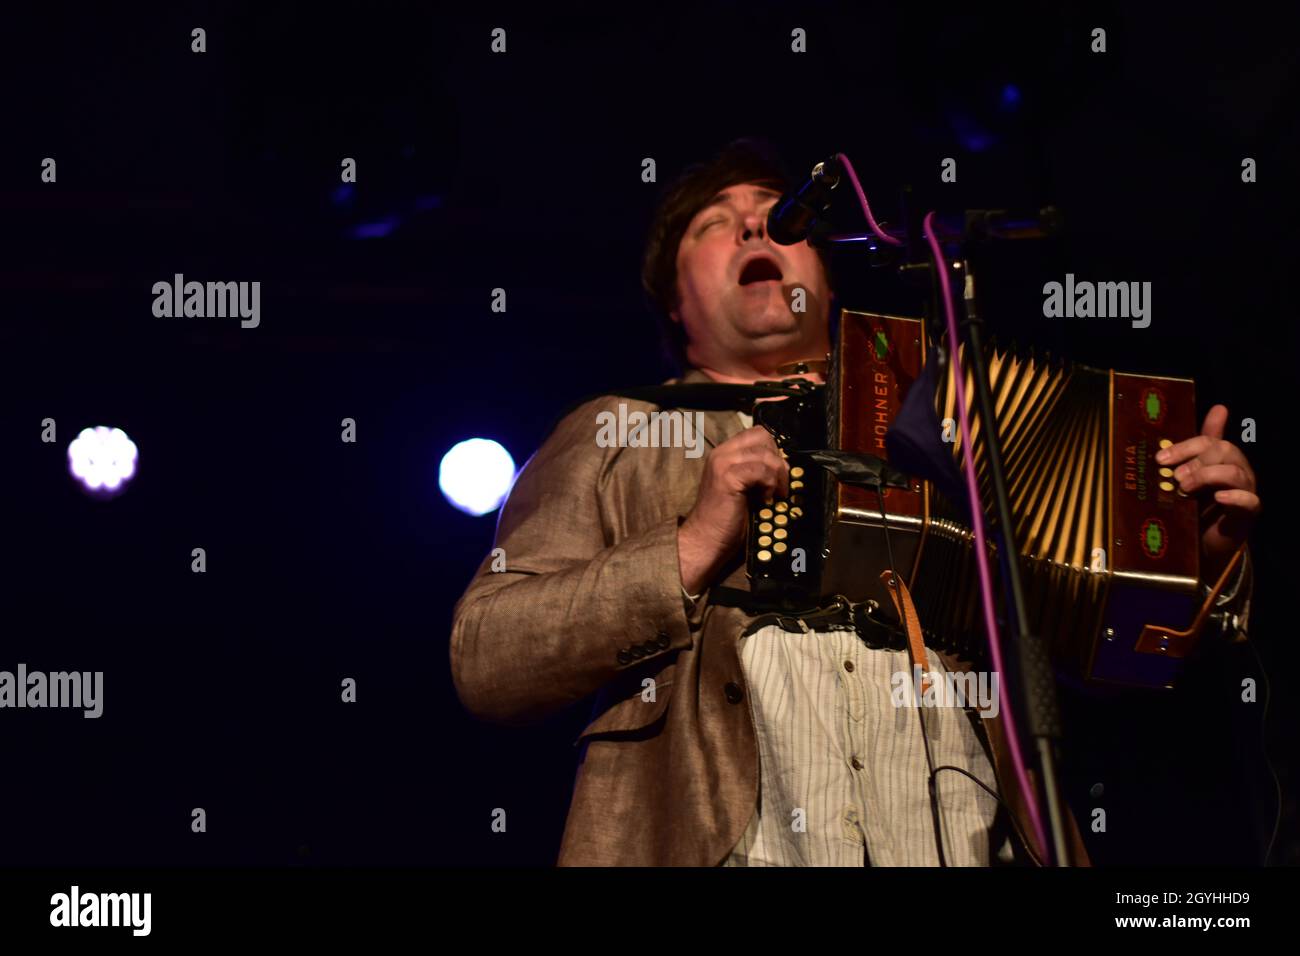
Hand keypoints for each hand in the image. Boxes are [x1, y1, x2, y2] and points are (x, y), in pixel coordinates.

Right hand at [678, 426, 788, 593]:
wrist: (706, 539)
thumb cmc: (727, 519)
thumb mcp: (744, 487)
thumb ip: (757, 470)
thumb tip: (784, 464)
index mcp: (724, 453)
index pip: (757, 433)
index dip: (773, 450)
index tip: (778, 474)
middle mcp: (721, 453)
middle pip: (763, 437)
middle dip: (778, 460)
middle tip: (778, 485)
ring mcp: (723, 464)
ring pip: (765, 454)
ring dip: (777, 475)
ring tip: (774, 495)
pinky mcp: (728, 478)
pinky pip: (761, 470)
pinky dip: (770, 484)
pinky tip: (765, 499)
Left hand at [1155, 404, 1259, 581]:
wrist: (1203, 543)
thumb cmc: (1195, 506)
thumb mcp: (1185, 479)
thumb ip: (1184, 455)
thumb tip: (1182, 425)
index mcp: (1221, 459)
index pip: (1208, 441)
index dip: (1184, 447)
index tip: (1160, 459)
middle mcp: (1237, 470)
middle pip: (1225, 450)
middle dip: (1196, 461)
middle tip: (1175, 476)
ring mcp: (1245, 490)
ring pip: (1235, 472)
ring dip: (1207, 476)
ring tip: (1184, 488)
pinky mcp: (1247, 513)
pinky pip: (1250, 501)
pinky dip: (1234, 497)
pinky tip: (1218, 498)